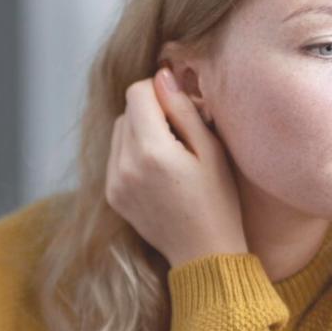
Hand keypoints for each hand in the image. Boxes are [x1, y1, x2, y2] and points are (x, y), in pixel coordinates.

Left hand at [105, 68, 246, 267]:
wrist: (204, 254)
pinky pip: (116, 156)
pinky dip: (133, 153)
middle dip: (151, 111)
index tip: (181, 107)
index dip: (160, 90)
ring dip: (141, 131)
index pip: (137, 92)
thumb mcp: (211, 151)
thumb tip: (162, 76)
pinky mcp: (113, 195)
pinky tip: (159, 171)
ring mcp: (115, 182)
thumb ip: (183, 110)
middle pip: (126, 110)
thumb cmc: (219, 202)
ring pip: (119, 131)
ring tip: (170, 153)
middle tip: (181, 134)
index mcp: (151, 151)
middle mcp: (125, 165)